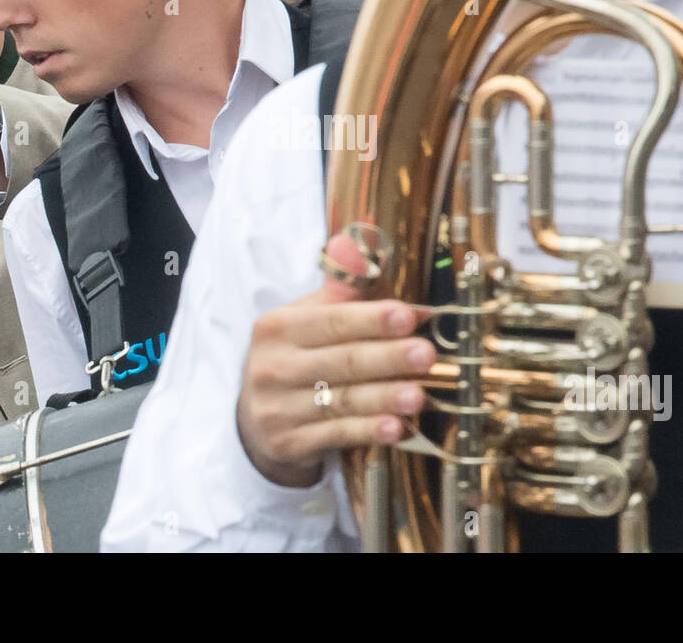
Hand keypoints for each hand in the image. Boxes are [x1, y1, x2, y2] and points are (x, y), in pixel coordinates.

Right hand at [235, 232, 435, 487]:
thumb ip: (342, 286)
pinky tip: (397, 429)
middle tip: (427, 354)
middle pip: (340, 361)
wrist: (256, 418)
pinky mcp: (287, 442)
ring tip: (420, 395)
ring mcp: (276, 408)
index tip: (409, 316)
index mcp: (277, 326)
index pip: (331, 321)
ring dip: (384, 398)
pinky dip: (369, 432)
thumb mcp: (309, 318)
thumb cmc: (298, 357)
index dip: (372, 319)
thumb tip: (363, 241)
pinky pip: (336, 435)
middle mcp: (271, 366)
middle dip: (387, 358)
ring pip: (341, 401)